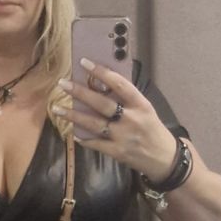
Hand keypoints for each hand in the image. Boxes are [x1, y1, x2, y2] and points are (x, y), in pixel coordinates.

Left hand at [53, 57, 177, 182]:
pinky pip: (95, 143)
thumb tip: (101, 83)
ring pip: (94, 124)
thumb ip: (126, 99)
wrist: (164, 158)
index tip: (84, 62)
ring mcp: (123, 137)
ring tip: (56, 108)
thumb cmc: (152, 129)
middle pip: (102, 104)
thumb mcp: (145, 109)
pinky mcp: (117, 152)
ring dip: (73, 115)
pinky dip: (83, 137)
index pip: (120, 84)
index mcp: (141, 104)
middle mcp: (131, 119)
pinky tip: (72, 131)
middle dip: (80, 93)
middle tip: (62, 84)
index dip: (102, 72)